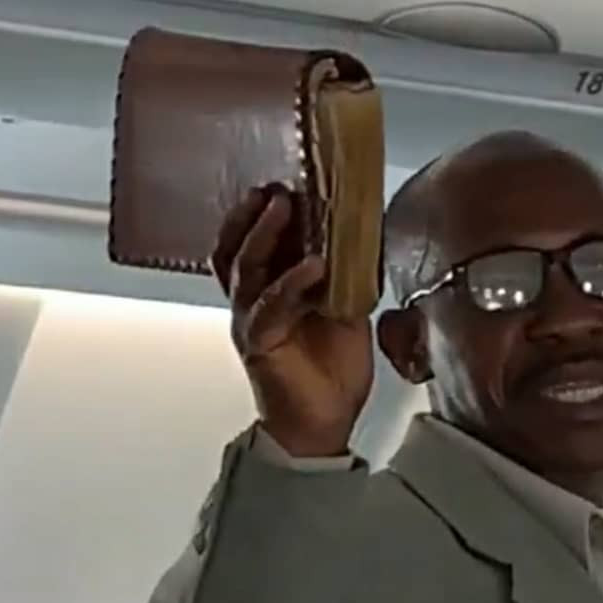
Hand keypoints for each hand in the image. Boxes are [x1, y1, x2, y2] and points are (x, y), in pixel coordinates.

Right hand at [212, 188, 372, 457]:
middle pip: (237, 246)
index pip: (254, 241)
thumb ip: (346, 275)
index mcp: (269, 289)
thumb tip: (366, 235)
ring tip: (283, 206)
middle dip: (252, 213)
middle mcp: (252, 301)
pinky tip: (313, 265)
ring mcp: (251, 320)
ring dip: (263, 234)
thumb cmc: (331, 370)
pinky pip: (270, 306)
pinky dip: (291, 282)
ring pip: (245, 268)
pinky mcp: (259, 343)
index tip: (287, 179)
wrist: (323, 423)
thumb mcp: (346, 309)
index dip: (263, 211)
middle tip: (276, 185)